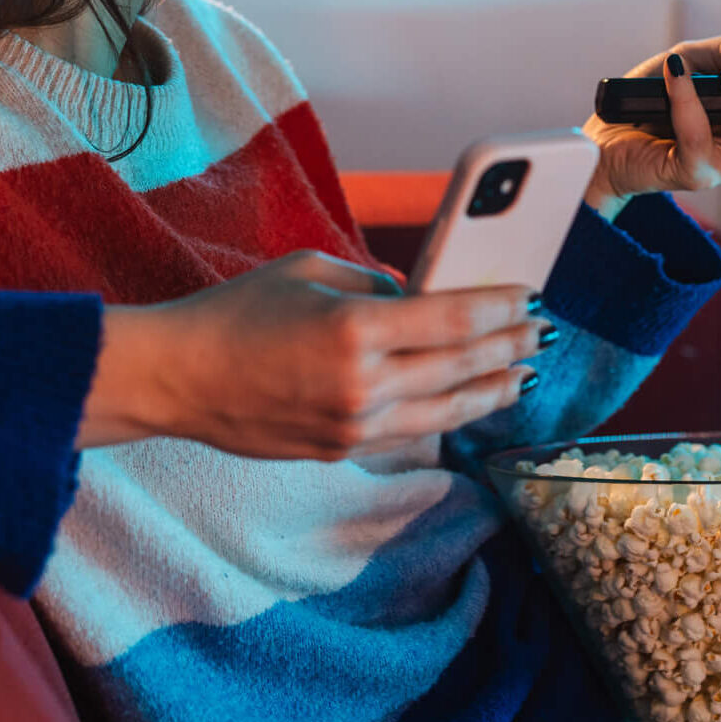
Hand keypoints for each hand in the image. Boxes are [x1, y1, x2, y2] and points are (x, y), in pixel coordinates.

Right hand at [80, 251, 548, 459]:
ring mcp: (353, 424)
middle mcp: (362, 382)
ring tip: (521, 375)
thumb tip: (422, 296)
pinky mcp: (341, 450)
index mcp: (355, 327)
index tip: (531, 297)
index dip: (500, 307)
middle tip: (541, 334)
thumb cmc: (237, 312)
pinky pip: (409, 431)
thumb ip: (374, 283)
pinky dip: (447, 415)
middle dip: (508, 347)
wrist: (179, 378)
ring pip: (445, 411)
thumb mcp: (310, 271)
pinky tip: (466, 402)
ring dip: (490, 390)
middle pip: (460, 366)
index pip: (452, 317)